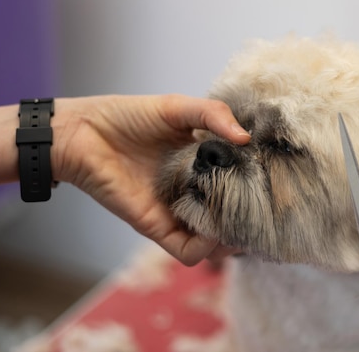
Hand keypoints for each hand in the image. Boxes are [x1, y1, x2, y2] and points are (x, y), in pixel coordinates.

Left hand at [51, 94, 250, 265]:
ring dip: (230, 239)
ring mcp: (176, 210)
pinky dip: (204, 248)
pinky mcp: (156, 226)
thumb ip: (212, 115)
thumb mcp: (176, 108)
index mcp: (201, 163)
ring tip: (241, 222)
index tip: (274, 181)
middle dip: (248, 218)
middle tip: (265, 211)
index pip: (237, 182)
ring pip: (213, 241)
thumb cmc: (128, 116)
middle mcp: (192, 190)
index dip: (256, 185)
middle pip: (229, 216)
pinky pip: (186, 251)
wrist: (84, 132)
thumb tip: (246, 138)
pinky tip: (212, 230)